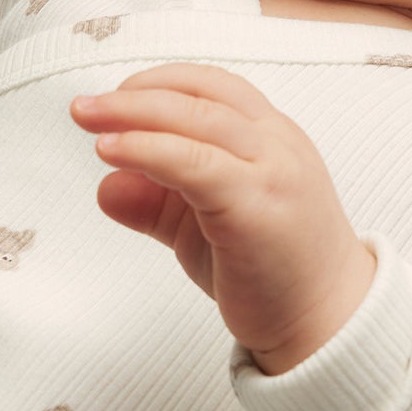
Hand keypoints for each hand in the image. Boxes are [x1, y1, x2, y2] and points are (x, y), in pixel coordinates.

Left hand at [70, 64, 376, 374]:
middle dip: (133, 95)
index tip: (114, 101)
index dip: (158, 84)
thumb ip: (158, 201)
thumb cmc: (273, 274)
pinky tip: (112, 153)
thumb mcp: (202, 227)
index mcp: (273, 138)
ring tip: (89, 121)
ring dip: (134, 114)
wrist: (327, 326)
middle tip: (84, 108)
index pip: (213, 87)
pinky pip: (195, 164)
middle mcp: (277, 145)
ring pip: (197, 120)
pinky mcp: (257, 207)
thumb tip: (107, 185)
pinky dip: (148, 150)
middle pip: (200, 95)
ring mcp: (272, 172)